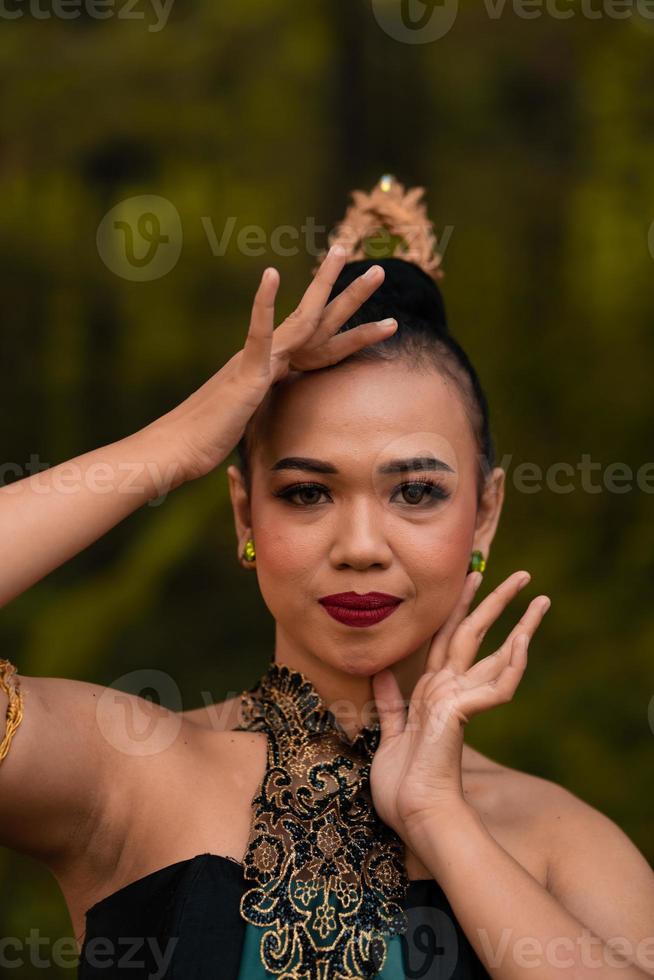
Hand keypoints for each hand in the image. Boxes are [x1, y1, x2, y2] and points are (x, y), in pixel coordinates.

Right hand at [149, 245, 396, 483]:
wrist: (178, 448)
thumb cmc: (209, 441)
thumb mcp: (254, 424)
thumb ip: (271, 410)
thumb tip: (284, 416)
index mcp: (274, 370)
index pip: (321, 348)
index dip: (351, 334)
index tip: (378, 321)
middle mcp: (268, 358)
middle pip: (318, 323)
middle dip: (351, 297)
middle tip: (380, 271)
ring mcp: (256, 361)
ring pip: (301, 320)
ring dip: (326, 286)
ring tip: (346, 254)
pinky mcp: (244, 374)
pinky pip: (257, 337)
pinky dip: (264, 306)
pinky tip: (270, 276)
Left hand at [369, 570, 550, 846]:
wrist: (411, 816)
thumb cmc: (402, 788)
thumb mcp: (389, 736)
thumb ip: (390, 703)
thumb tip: (379, 672)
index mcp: (431, 693)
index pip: (447, 639)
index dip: (457, 608)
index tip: (469, 579)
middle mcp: (449, 691)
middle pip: (476, 635)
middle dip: (495, 603)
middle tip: (519, 576)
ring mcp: (460, 702)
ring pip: (497, 654)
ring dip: (520, 625)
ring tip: (540, 600)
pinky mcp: (463, 714)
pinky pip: (498, 685)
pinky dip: (513, 663)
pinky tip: (524, 642)